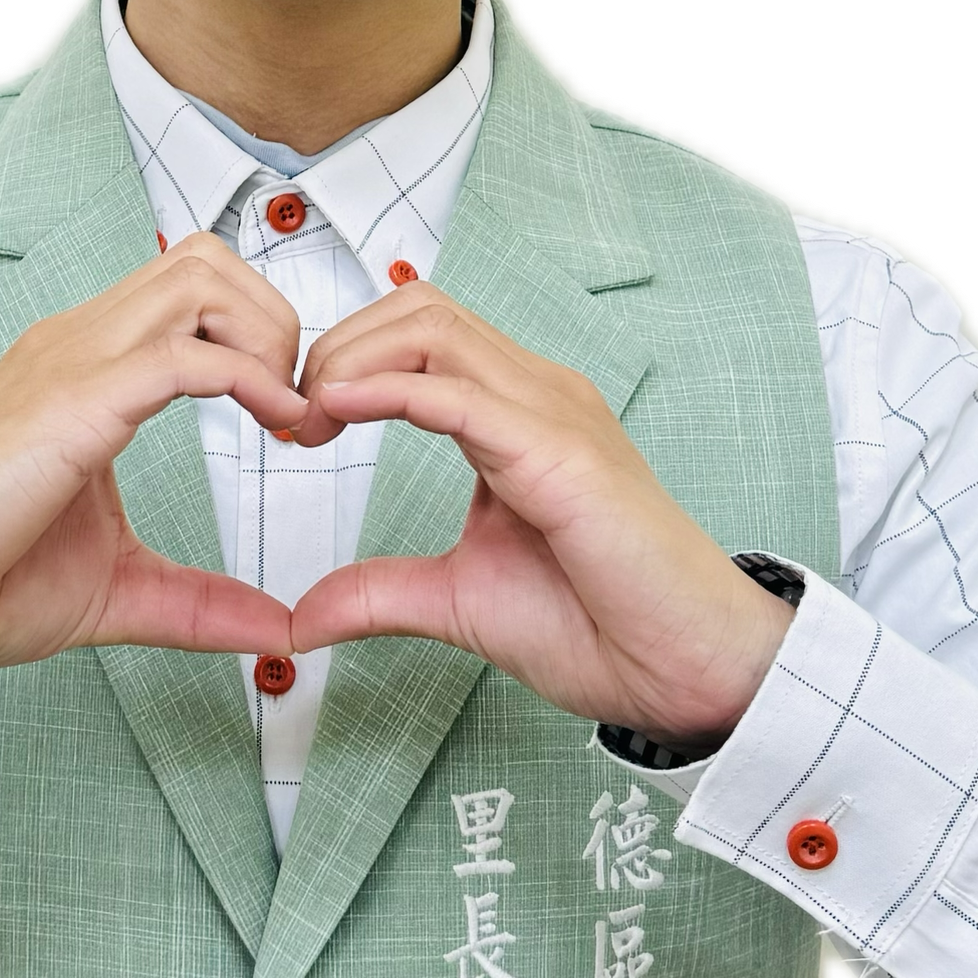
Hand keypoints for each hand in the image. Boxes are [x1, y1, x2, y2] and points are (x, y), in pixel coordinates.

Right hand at [0, 235, 306, 682]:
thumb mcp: (118, 590)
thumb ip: (199, 603)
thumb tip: (277, 629)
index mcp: (87, 370)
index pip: (193, 291)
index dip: (265, 337)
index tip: (296, 422)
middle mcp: (79, 346)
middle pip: (206, 259)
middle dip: (278, 321)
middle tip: (300, 409)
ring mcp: (70, 365)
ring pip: (199, 279)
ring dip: (268, 336)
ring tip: (287, 415)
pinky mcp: (68, 405)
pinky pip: (181, 355)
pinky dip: (249, 379)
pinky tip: (275, 426)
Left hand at [285, 287, 795, 745]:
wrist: (684, 668)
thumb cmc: (601, 626)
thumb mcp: (457, 603)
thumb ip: (379, 594)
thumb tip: (302, 615)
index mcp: (518, 413)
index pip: (420, 335)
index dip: (345, 362)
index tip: (297, 427)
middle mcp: (537, 395)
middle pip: (419, 310)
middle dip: (338, 347)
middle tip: (294, 419)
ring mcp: (554, 414)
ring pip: (433, 327)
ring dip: (352, 359)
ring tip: (311, 417)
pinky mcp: (560, 454)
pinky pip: (460, 394)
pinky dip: (388, 390)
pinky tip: (339, 410)